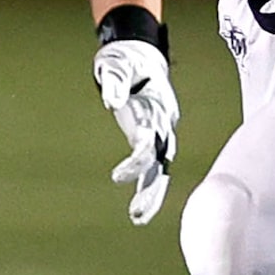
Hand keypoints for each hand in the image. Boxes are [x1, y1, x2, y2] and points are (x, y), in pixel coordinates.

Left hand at [92, 38, 178, 224]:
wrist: (142, 55)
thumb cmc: (127, 60)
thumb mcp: (117, 64)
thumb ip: (115, 82)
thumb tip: (112, 103)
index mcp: (156, 107)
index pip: (148, 141)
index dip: (136, 160)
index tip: (117, 177)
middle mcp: (162, 124)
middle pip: (160, 162)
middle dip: (151, 189)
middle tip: (137, 213)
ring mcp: (160, 132)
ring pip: (160, 169)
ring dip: (152, 194)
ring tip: (138, 218)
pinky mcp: (153, 138)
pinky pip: (154, 167)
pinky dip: (148, 187)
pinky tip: (140, 210)